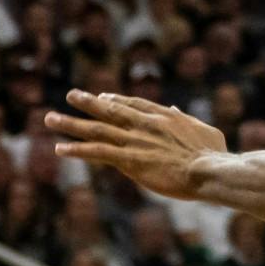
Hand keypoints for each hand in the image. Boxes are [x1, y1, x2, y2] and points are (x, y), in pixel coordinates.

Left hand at [45, 90, 227, 199]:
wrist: (210, 170)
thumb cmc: (214, 155)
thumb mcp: (205, 131)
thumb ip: (185, 120)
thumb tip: (175, 110)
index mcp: (165, 117)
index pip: (135, 104)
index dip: (117, 100)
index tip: (103, 97)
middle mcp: (146, 125)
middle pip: (111, 110)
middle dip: (89, 102)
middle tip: (71, 95)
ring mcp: (136, 141)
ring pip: (97, 129)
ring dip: (72, 123)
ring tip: (51, 118)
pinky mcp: (129, 160)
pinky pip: (97, 152)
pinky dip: (77, 150)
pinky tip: (61, 149)